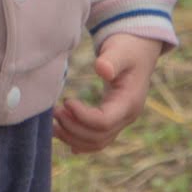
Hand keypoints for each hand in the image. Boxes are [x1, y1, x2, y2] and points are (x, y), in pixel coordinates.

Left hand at [55, 34, 165, 153]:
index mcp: (129, 102)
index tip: (65, 101)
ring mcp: (121, 122)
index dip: (82, 116)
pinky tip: (61, 134)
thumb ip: (111, 60)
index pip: (103, 122)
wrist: (139, 53)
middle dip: (73, 128)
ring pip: (97, 143)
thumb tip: (101, 69)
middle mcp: (127, 117)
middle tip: (53, 112)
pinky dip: (78, 141)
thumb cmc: (127, 49)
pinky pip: (97, 140)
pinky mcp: (113, 121)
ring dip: (73, 138)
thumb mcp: (120, 51)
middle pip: (98, 137)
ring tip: (52, 124)